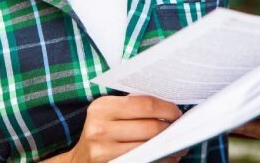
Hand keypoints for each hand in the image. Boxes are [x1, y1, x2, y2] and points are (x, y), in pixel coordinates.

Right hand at [51, 95, 188, 161]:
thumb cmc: (100, 131)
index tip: (177, 112)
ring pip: (149, 147)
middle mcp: (100, 127)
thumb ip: (131, 104)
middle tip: (181, 129)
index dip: (166, 108)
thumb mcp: (108, 113)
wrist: (78, 162)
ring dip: (168, 147)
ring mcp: (103, 150)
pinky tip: (167, 157)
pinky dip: (160, 160)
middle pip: (150, 127)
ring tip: (178, 145)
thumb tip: (167, 103)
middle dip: (170, 129)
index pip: (145, 104)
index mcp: (102, 107)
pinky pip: (144, 162)